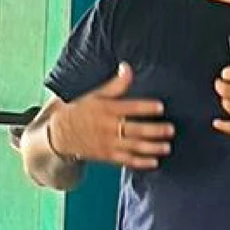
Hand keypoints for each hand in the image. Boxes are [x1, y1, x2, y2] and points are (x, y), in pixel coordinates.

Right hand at [48, 64, 172, 168]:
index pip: (129, 108)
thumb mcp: (95, 95)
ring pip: (133, 147)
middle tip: (170, 129)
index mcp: (106, 109)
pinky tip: (154, 162)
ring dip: (151, 148)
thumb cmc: (81, 110)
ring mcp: (108, 143)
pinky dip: (140, 162)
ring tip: (167, 147)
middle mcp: (108, 127)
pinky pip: (126, 160)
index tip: (160, 107)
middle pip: (134, 129)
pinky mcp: (107, 156)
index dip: (145, 107)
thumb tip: (127, 67)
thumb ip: (115, 85)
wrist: (59, 134)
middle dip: (154, 130)